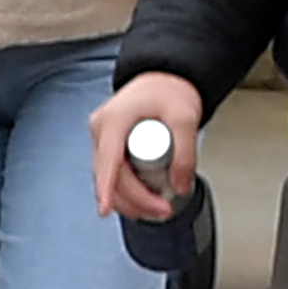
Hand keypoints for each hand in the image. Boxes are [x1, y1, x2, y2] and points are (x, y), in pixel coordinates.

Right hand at [94, 69, 201, 221]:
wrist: (165, 78)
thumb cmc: (168, 90)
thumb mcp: (185, 117)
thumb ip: (186, 153)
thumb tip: (179, 185)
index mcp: (114, 120)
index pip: (108, 162)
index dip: (107, 188)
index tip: (105, 210)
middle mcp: (101, 130)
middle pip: (109, 177)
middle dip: (134, 200)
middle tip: (162, 210)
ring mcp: (102, 139)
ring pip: (108, 180)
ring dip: (130, 200)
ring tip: (157, 208)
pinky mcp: (108, 146)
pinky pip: (112, 175)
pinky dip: (126, 191)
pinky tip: (143, 201)